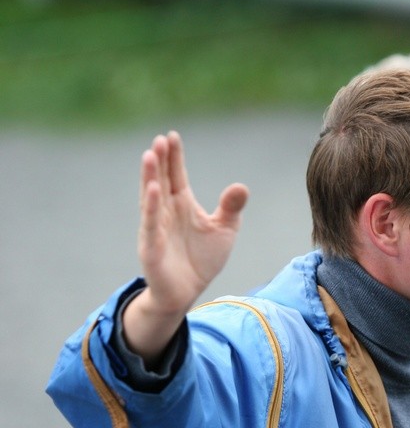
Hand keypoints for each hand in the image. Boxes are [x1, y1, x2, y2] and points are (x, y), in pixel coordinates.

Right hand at [123, 131, 248, 362]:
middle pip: (161, 180)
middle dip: (160, 160)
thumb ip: (230, 208)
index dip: (174, 157)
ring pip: (151, 197)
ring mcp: (156, 227)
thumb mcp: (224, 230)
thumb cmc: (202, 259)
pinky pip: (150, 223)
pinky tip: (152, 189)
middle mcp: (166, 211)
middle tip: (160, 139)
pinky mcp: (151, 246)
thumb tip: (241, 187)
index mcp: (182, 204)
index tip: (172, 135)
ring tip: (150, 155)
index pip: (176, 175)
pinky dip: (151, 206)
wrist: (187, 292)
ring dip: (150, 177)